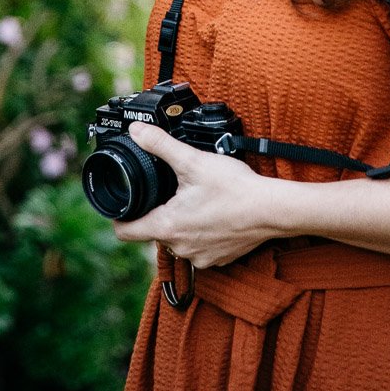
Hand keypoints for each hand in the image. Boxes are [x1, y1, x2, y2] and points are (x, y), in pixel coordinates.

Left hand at [111, 122, 278, 269]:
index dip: (119, 219)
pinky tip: (213, 213)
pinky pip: (199, 246)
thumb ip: (160, 145)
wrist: (270, 210)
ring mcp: (199, 257)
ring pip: (178, 239)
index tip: (121, 207)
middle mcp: (180, 247)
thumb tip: (135, 131)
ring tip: (196, 200)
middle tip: (171, 190)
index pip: (126, 233)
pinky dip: (202, 231)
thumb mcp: (193, 160)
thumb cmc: (233, 187)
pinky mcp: (217, 259)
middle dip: (159, 211)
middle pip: (155, 231)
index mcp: (167, 226)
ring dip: (182, 222)